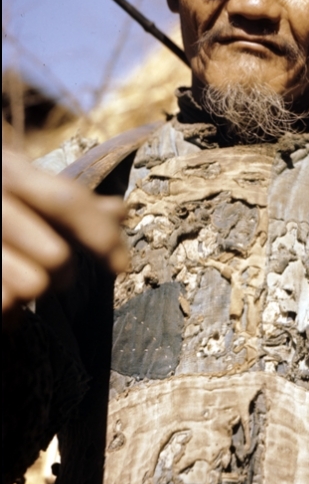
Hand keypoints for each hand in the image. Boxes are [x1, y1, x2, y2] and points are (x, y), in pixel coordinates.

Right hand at [2, 149, 128, 317]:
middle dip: (62, 272)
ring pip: (32, 286)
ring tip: (19, 284)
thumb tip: (120, 211)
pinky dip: (7, 313)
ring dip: (31, 294)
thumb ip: (64, 202)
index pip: (67, 201)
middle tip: (53, 271)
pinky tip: (4, 306)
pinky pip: (5, 305)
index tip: (122, 267)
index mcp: (7, 171)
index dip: (102, 235)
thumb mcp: (18, 188)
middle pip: (55, 256)